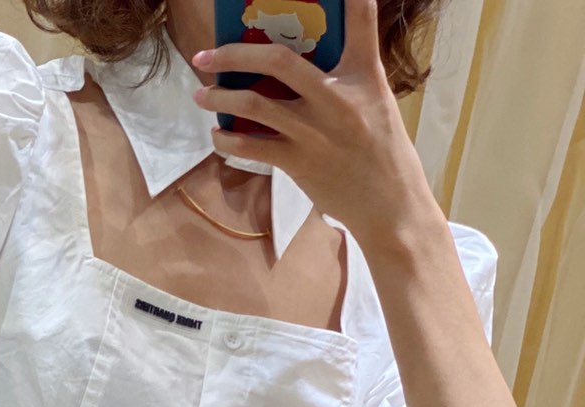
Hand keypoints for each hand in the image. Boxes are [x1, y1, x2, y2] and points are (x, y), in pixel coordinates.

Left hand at [189, 0, 429, 246]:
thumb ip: (348, 71)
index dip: (350, 0)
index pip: (360, 22)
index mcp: (362, 75)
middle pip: (278, 61)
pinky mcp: (298, 164)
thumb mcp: (376, 98)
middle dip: (234, 53)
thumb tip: (303, 60)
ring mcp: (313, 132)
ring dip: (220, 98)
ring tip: (201, 94)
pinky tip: (218, 134)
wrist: (388, 204)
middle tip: (206, 55)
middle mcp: (336, 99)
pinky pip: (253, 147)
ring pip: (255, 104)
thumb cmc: (381, 149)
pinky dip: (229, 140)